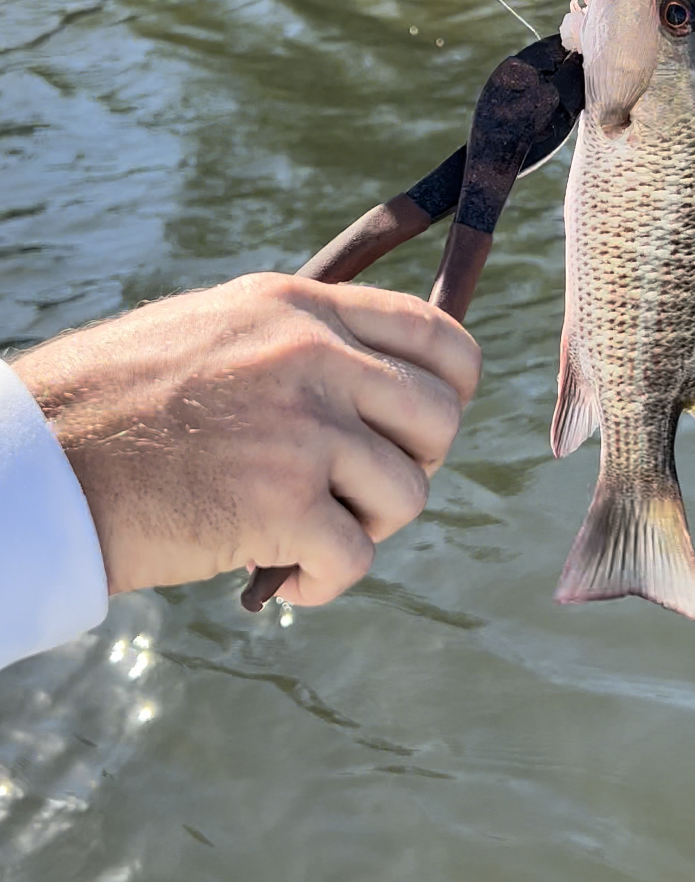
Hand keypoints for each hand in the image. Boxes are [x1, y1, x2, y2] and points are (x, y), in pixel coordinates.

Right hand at [11, 273, 479, 604]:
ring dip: (369, 527)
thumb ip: (304, 340)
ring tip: (313, 532)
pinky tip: (287, 577)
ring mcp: (301, 427)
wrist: (46, 459)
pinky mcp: (281, 504)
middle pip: (439, 416)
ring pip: (408, 492)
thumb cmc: (123, 401)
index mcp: (300, 307)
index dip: (453, 386)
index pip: (435, 334)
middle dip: (414, 463)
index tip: (426, 422)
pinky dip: (327, 582)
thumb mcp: (223, 329)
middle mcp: (312, 356)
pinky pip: (357, 558)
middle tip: (361, 489)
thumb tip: (384, 381)